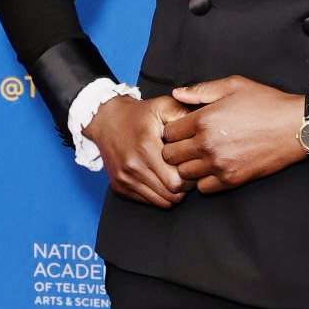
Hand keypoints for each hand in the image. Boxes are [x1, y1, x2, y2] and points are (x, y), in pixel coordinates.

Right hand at [86, 93, 196, 208]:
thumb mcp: (163, 106)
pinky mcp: (119, 187)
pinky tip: (160, 179)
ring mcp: (125, 179)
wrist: (106, 120)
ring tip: (173, 176)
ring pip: (161, 202)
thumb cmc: (139, 114)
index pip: (177, 181)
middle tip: (186, 173)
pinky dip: (158, 195)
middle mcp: (133, 166)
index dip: (191, 177)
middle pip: (171, 195)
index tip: (191, 166)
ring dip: (172, 193)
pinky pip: (148, 202)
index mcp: (146, 147)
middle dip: (184, 188)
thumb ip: (185, 116)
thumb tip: (203, 130)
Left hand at [161, 76, 308, 193]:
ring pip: (183, 173)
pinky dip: (204, 180)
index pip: (168, 132)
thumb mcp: (234, 86)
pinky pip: (203, 188)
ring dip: (188, 166)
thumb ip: (201, 90)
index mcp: (204, 119)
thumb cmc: (266, 103)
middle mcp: (207, 144)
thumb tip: (176, 94)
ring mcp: (219, 164)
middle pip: (170, 155)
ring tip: (199, 158)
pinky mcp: (232, 179)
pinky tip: (212, 169)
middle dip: (175, 149)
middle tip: (187, 145)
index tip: (183, 130)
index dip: (173, 130)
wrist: (295, 127)